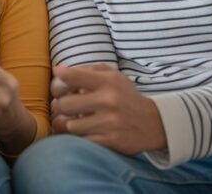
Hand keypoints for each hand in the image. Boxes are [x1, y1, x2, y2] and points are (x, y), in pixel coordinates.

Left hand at [49, 64, 165, 154]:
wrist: (153, 122)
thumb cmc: (124, 96)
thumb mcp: (111, 75)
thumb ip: (86, 70)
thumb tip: (57, 72)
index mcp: (107, 81)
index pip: (71, 76)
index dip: (58, 81)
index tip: (59, 83)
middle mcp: (108, 100)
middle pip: (64, 104)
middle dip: (61, 106)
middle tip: (66, 106)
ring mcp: (110, 122)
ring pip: (69, 126)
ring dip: (69, 124)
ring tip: (75, 120)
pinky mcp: (110, 141)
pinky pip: (81, 141)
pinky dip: (78, 137)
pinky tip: (83, 132)